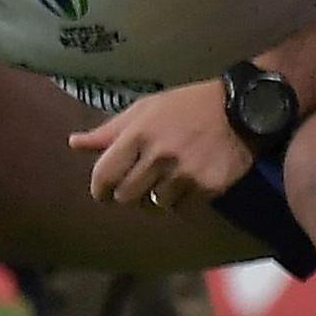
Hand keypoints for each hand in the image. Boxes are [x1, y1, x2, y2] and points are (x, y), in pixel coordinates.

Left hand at [72, 84, 253, 214]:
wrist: (241, 109)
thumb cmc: (186, 106)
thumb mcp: (144, 109)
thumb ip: (109, 132)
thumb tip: (74, 143)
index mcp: (137, 135)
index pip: (104, 176)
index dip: (99, 190)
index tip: (103, 194)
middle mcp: (158, 156)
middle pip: (126, 196)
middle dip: (127, 195)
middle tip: (136, 188)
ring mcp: (185, 173)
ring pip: (155, 204)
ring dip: (156, 197)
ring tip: (166, 181)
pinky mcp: (209, 187)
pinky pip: (182, 209)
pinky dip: (181, 202)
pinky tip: (186, 186)